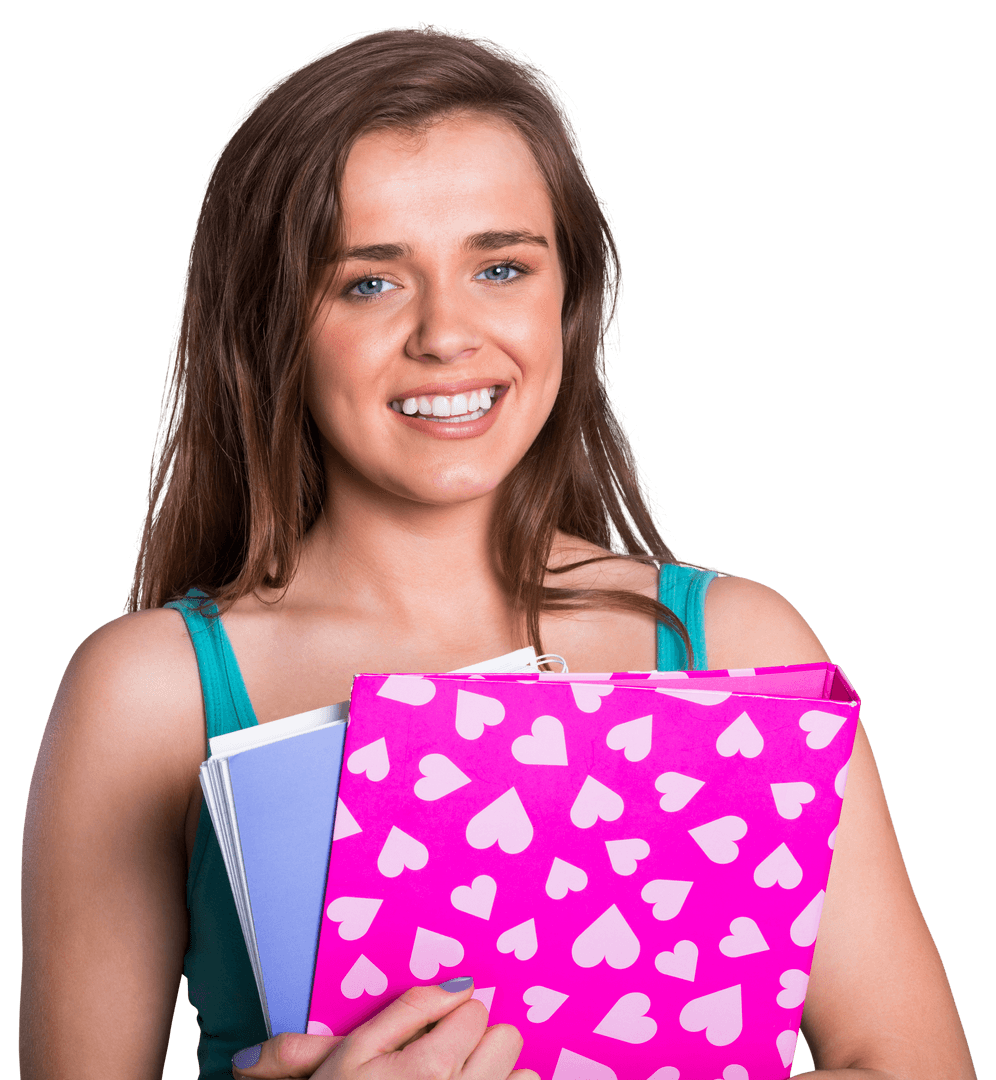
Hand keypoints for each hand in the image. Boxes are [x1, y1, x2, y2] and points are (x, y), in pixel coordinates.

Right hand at [231, 979, 538, 1079]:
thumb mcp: (350, 1056)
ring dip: (499, 1076)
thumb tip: (458, 983)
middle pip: (507, 1037)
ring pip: (525, 1075)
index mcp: (428, 1068)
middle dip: (480, 1043)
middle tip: (449, 1061)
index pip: (475, 1008)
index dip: (454, 1017)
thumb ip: (404, 1010)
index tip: (435, 1033)